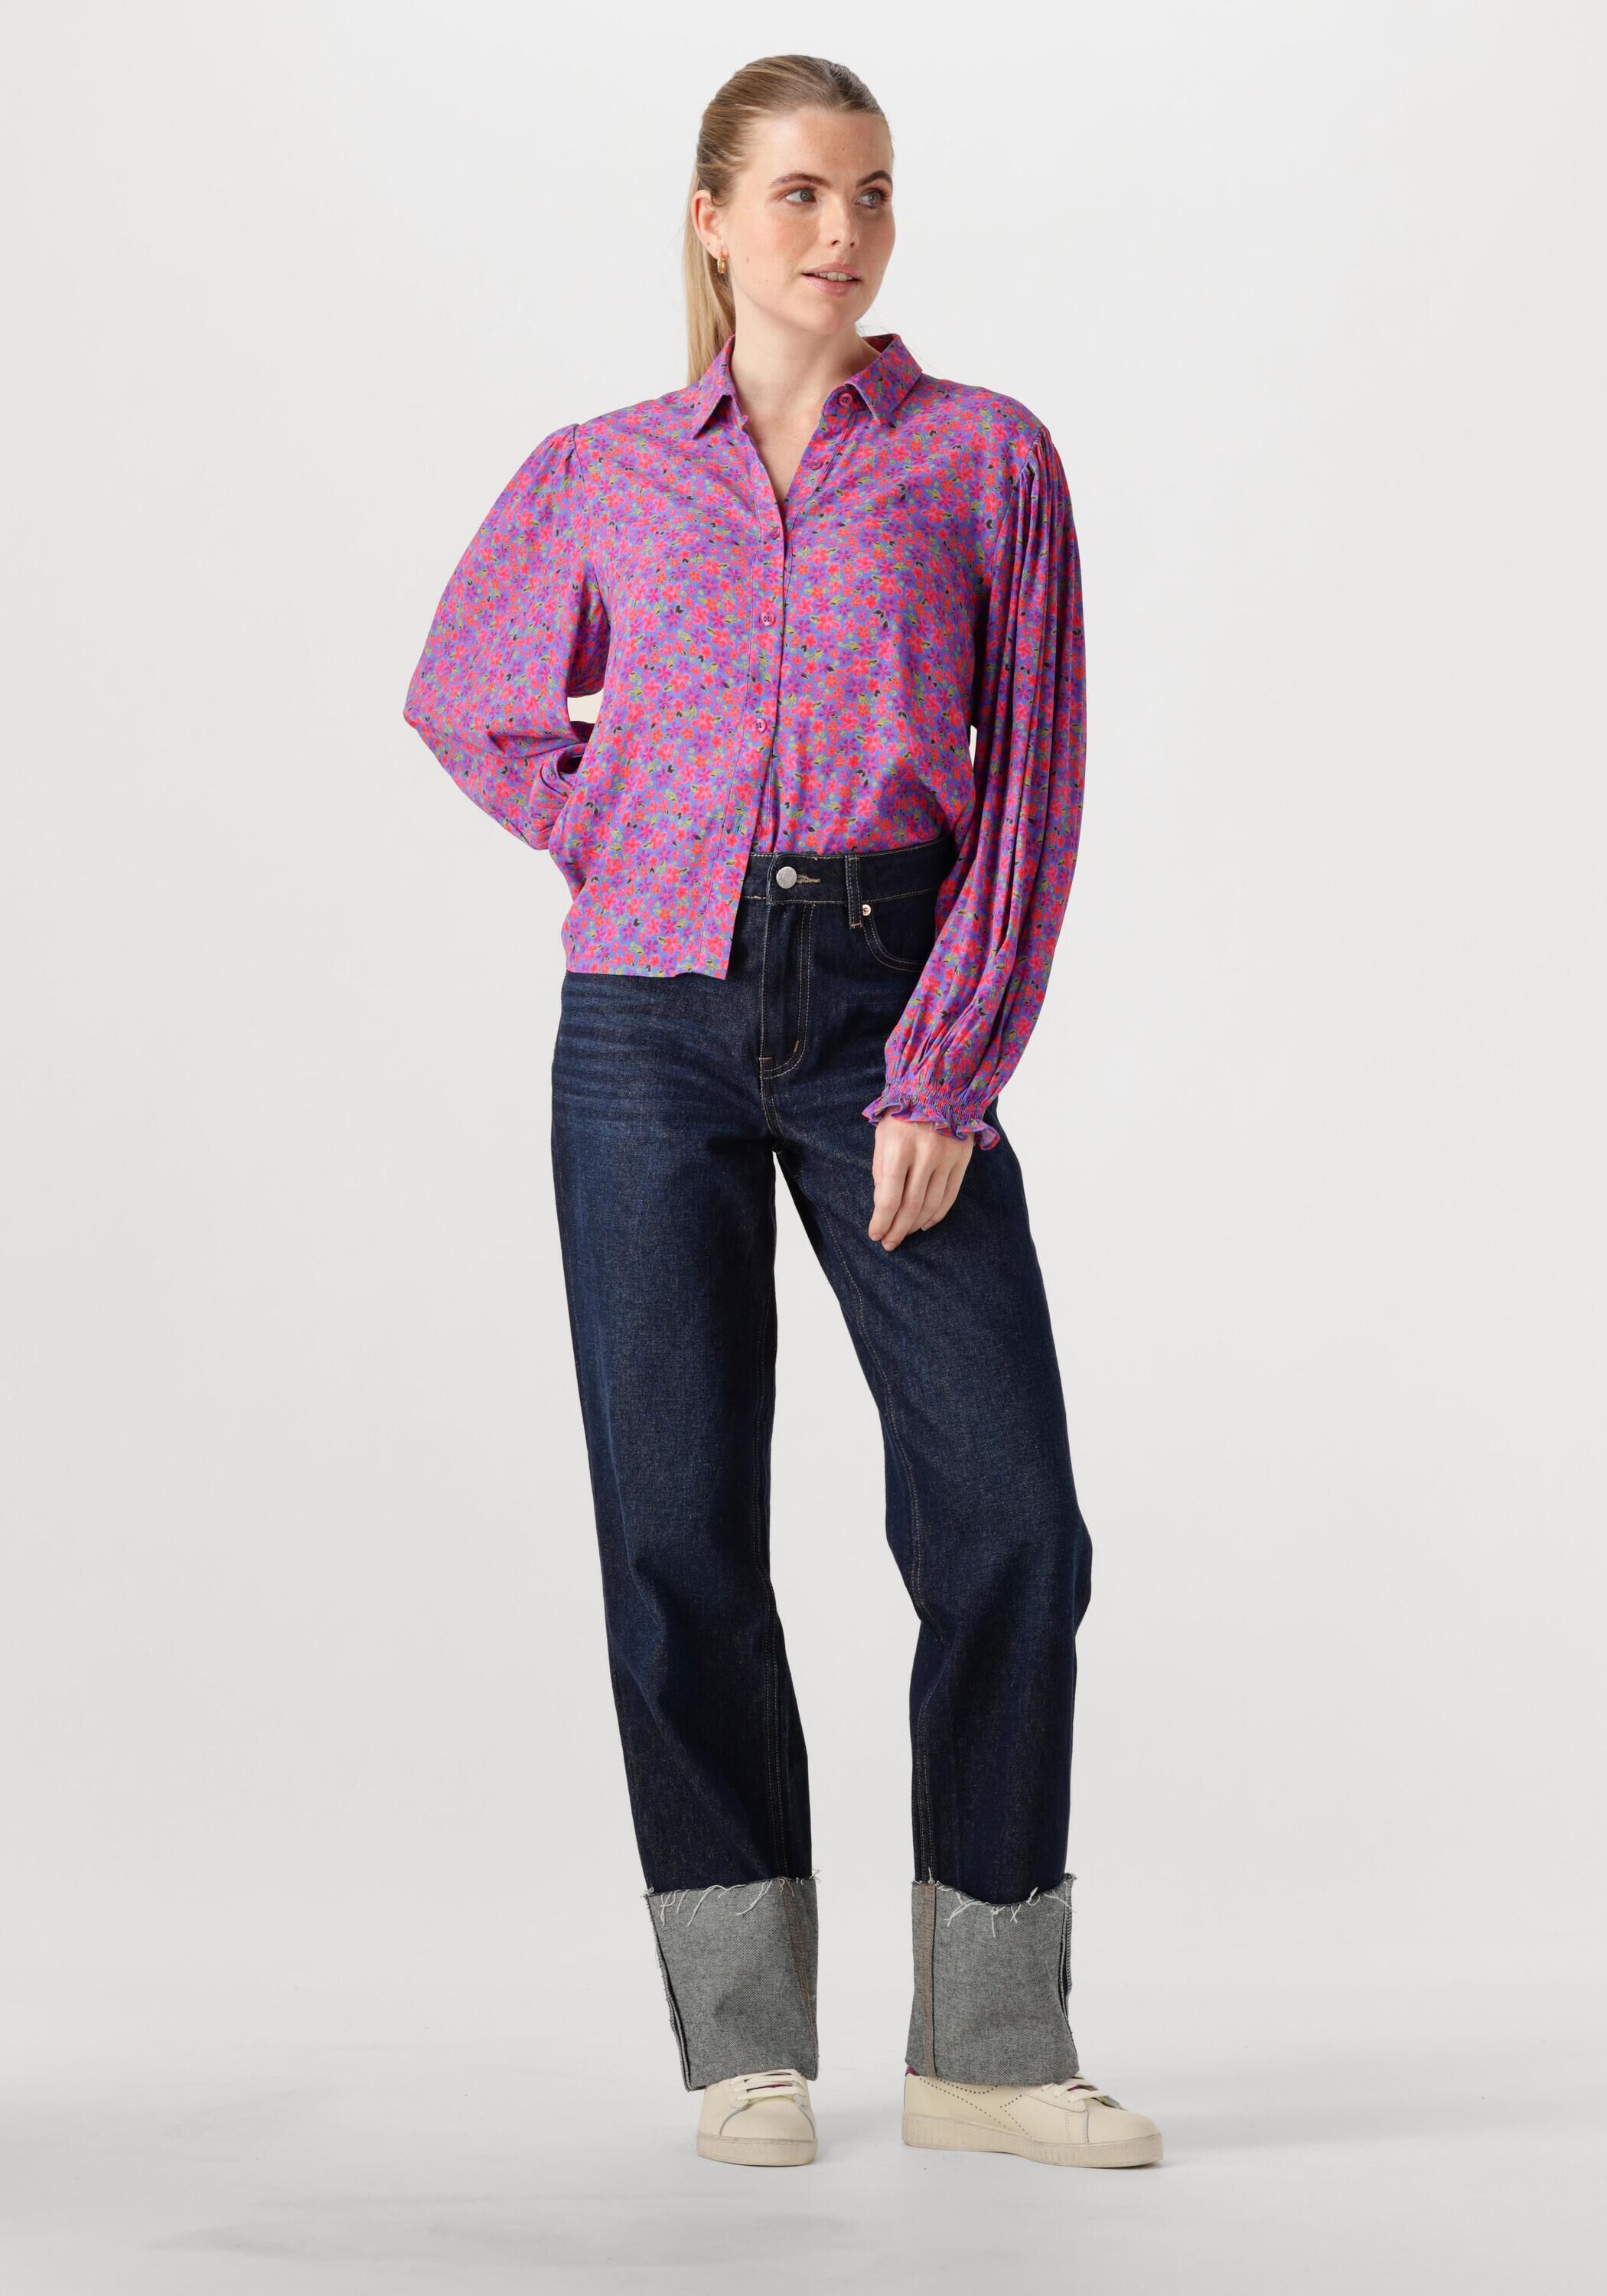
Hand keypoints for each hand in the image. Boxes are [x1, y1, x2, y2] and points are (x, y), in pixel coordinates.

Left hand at [867, 1117, 973, 1250]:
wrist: (939, 1085)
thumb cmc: (903, 1111)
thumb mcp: (882, 1136)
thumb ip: (881, 1171)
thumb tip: (882, 1206)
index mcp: (898, 1147)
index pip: (889, 1197)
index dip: (881, 1221)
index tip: (875, 1234)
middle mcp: (924, 1154)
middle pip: (910, 1206)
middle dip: (897, 1229)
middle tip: (889, 1244)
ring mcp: (946, 1157)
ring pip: (931, 1205)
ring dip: (915, 1225)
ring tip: (903, 1234)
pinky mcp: (962, 1159)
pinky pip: (949, 1197)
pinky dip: (936, 1215)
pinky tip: (924, 1224)